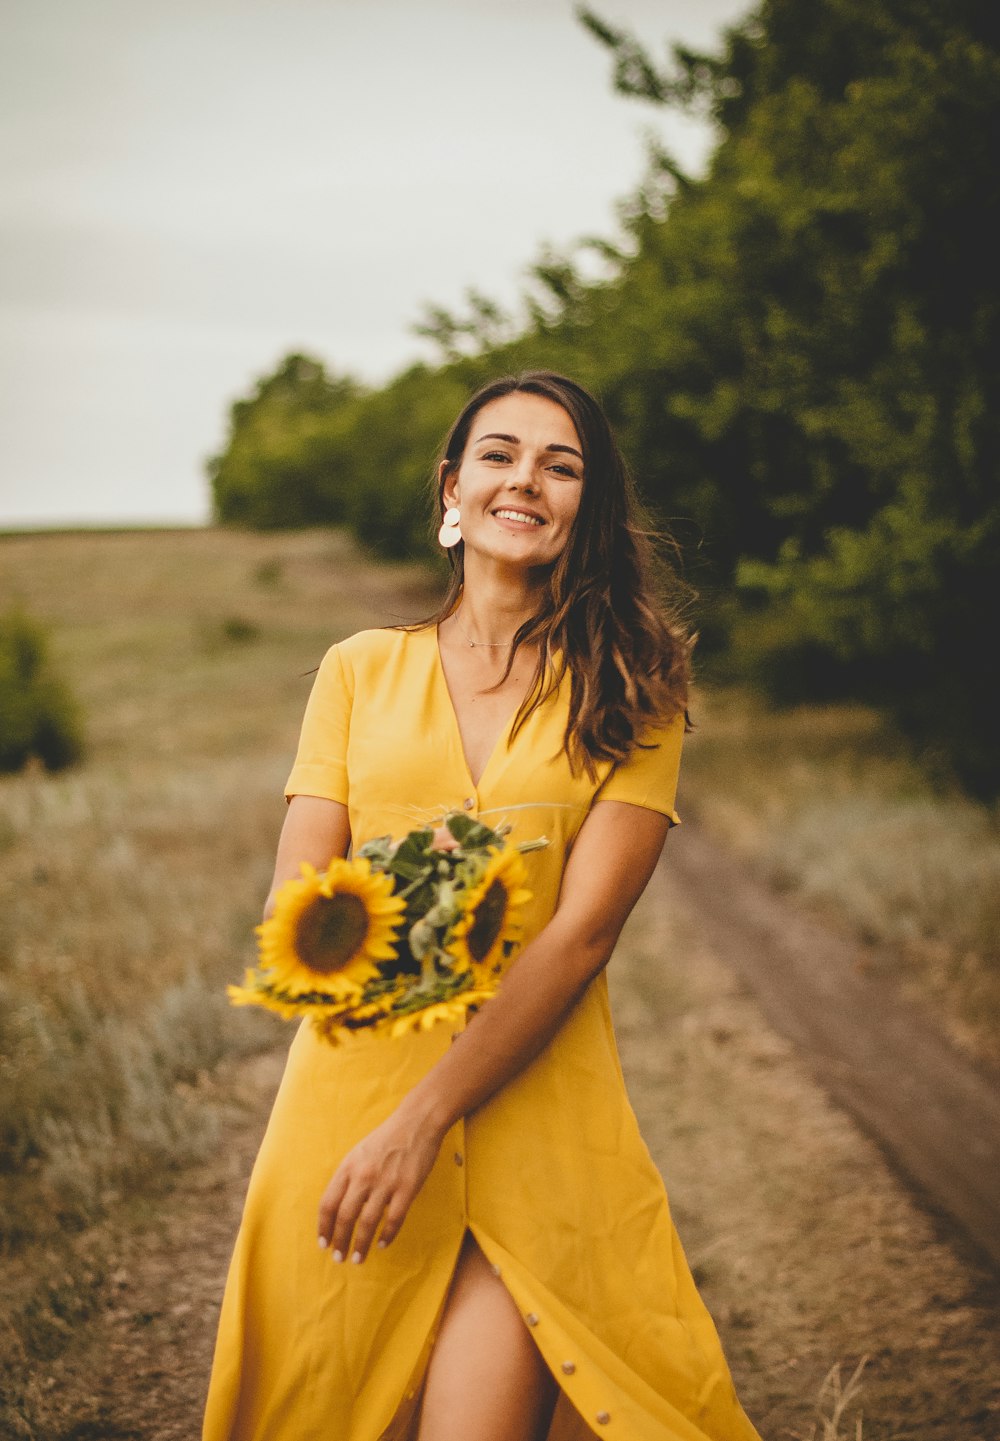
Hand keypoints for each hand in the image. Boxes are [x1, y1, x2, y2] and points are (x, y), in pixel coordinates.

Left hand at [317, 1106, 443, 1262]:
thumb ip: (348, 1178)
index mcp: (348, 1167)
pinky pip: (393, 1219)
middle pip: (345, 1217)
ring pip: (367, 1222)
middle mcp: (363, 1176)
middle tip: (339, 1258)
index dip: (324, 1227)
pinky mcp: (407, 1188)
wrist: (416, 1122)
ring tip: (358, 1259)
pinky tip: (382, 1244)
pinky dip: (386, 1236)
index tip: (324, 1243)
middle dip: (340, 1241)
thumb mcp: (358, 1153)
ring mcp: (385, 1182)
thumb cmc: (386, 1139)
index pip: (328, 1203)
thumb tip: (338, 1208)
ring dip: (360, 1245)